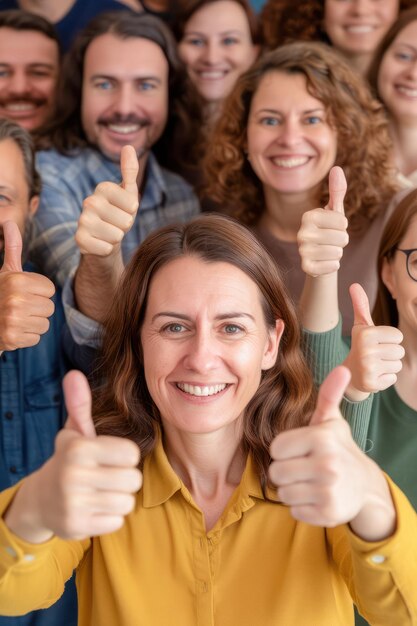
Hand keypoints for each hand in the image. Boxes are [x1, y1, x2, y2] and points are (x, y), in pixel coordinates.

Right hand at [0, 221, 54, 350]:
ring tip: (15, 317)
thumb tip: (9, 221)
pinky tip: (13, 329)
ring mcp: (13, 320)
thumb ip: (13, 247)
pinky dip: (26, 336)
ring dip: (32, 323)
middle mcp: (16, 299)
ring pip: (44, 324)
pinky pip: (36, 337)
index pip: (49, 289)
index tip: (22, 292)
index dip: (38, 292)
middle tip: (18, 306)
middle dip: (36, 308)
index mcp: (18, 280)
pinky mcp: (12, 338)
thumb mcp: (5, 270)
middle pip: (49, 308)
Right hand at [5, 371, 141, 541]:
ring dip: (118, 498)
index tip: (111, 457)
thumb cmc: (70, 460)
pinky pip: (116, 522)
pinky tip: (94, 508)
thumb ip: (80, 404)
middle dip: (124, 479)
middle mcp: (74, 475)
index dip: (126, 456)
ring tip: (100, 492)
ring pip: (127, 502)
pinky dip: (109, 517)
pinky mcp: (76, 527)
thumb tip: (74, 374)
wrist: (42, 499)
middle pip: (133, 480)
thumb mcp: (75, 431)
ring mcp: (74, 503)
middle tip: (106, 476)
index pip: (132, 454)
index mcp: (79, 448)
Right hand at [76, 145, 139, 256]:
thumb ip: (130, 171)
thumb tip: (129, 146)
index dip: (132, 212)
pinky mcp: (79, 240)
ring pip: (116, 236)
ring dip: (116, 239)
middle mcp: (89, 201)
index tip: (124, 211)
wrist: (104, 239)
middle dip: (125, 227)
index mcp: (103, 188)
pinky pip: (105, 248)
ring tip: (109, 233)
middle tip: (116, 224)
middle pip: (126, 221)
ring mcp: (82, 220)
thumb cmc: (119, 214)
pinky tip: (101, 243)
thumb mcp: (129, 193)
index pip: (132, 205)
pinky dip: (108, 249)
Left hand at [269, 366, 393, 533]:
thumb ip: (329, 395)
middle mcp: (327, 464)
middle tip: (304, 468)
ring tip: (310, 482)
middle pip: (276, 472)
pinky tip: (317, 497)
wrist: (364, 485)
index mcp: (321, 438)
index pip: (276, 448)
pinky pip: (294, 511)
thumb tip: (343, 369)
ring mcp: (328, 490)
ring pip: (283, 493)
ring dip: (293, 489)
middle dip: (286, 471)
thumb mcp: (331, 422)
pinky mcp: (328, 513)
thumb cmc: (337, 448)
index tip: (301, 450)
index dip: (285, 450)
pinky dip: (302, 507)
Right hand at [297, 166, 348, 276]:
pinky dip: (333, 265)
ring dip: (338, 253)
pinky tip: (325, 262)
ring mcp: (302, 251)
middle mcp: (302, 232)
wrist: (319, 257)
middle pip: (342, 238)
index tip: (334, 228)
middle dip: (342, 241)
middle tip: (331, 241)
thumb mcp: (334, 211)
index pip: (342, 222)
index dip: (343, 227)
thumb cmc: (328, 231)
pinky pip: (332, 266)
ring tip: (328, 251)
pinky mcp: (306, 267)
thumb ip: (337, 190)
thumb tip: (337, 168)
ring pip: (337, 253)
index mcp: (309, 216)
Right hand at [343, 283, 403, 400]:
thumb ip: (360, 306)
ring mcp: (368, 368)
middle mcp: (365, 350)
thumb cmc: (360, 346)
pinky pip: (392, 379)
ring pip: (397, 365)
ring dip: (389, 366)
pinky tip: (374, 376)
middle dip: (390, 354)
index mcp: (365, 334)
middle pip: (399, 350)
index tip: (376, 343)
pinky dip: (385, 379)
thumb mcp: (361, 326)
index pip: (397, 336)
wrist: (349, 374)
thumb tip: (354, 285)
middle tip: (375, 356)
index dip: (390, 340)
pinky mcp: (371, 384)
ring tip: (375, 365)